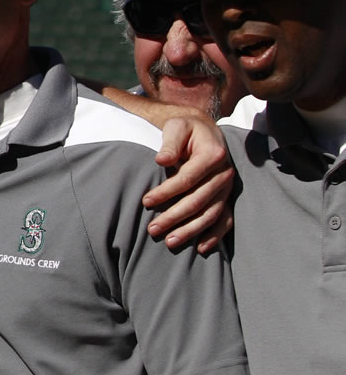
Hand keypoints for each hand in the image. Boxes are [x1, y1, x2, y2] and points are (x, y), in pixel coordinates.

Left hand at [142, 115, 234, 252]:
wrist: (206, 131)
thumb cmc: (186, 129)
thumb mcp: (176, 127)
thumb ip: (169, 142)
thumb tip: (161, 160)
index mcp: (213, 155)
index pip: (187, 179)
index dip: (166, 192)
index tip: (146, 201)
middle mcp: (224, 174)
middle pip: (198, 201)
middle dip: (174, 217)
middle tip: (152, 229)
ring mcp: (228, 188)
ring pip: (210, 214)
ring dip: (191, 230)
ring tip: (170, 242)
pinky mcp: (227, 197)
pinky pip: (225, 220)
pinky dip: (215, 235)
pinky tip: (201, 248)